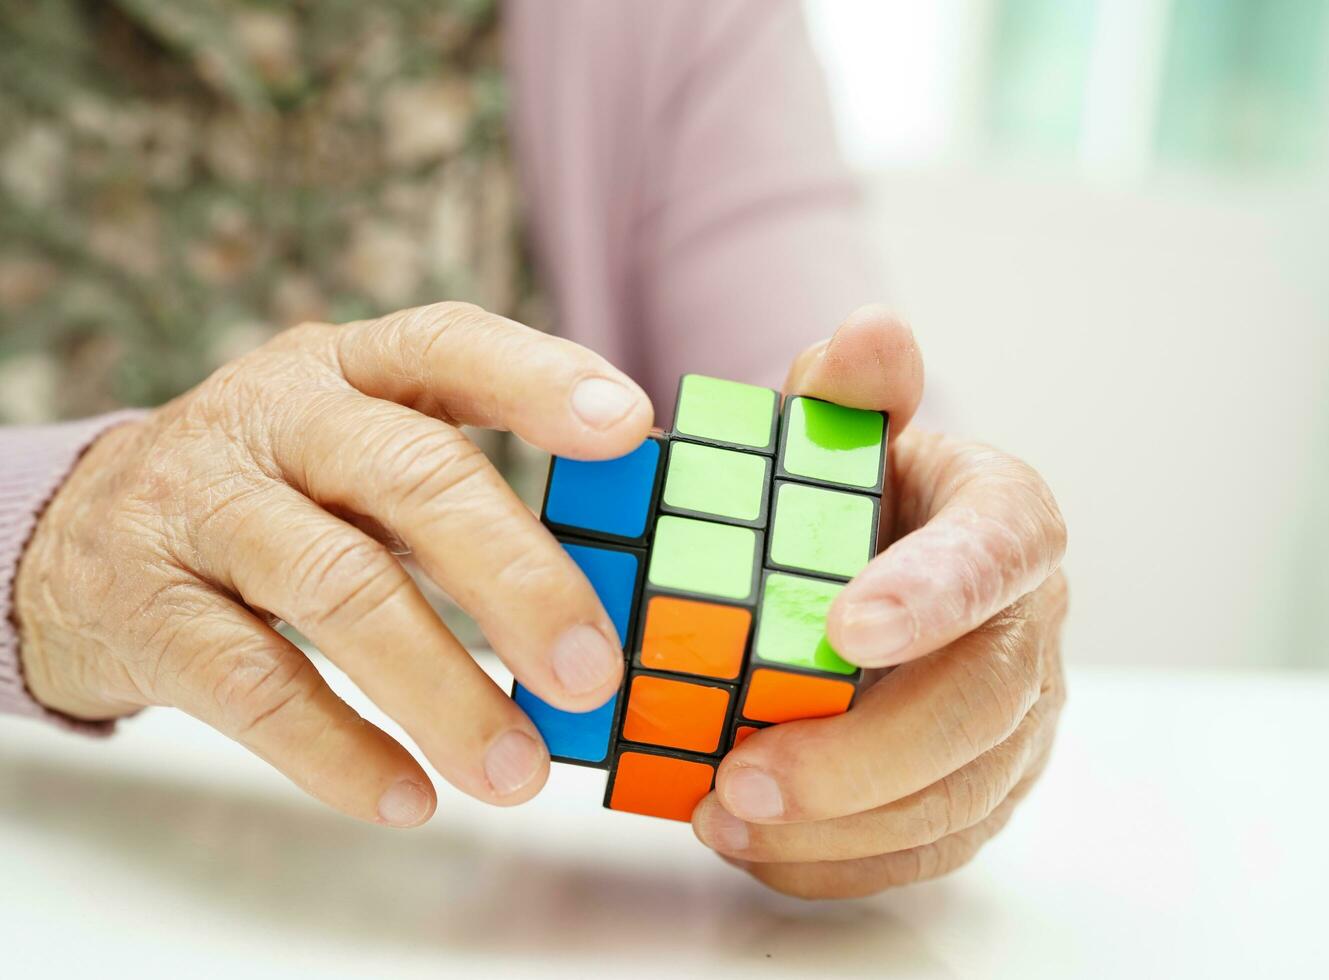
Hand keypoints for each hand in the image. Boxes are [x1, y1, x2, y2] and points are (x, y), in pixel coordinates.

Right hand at [16, 302, 651, 825]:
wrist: (77, 545)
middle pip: (411, 478)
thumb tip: (618, 584)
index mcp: (349, 369)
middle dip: (518, 579)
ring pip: (340, 588)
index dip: (539, 380)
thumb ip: (468, 494)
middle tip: (594, 675)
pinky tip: (412, 798)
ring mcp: (199, 506)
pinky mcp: (145, 607)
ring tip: (519, 772)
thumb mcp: (356, 457)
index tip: (628, 428)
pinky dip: (339, 751)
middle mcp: (275, 417)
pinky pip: (255, 685)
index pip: (449, 344)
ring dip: (443, 691)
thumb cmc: (275, 499)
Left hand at [692, 306, 1068, 898]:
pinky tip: (755, 848)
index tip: (848, 625)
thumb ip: (849, 392)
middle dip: (865, 750)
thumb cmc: (856, 491)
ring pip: (958, 796)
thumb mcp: (841, 429)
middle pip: (982, 702)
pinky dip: (841, 861)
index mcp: (1005, 518)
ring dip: (841, 822)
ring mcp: (1016, 718)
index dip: (935, 590)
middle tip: (749, 771)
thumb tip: (874, 329)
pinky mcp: (980, 789)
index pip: (999, 549)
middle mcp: (1028, 623)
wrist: (874, 558)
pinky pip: (930, 850)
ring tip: (728, 816)